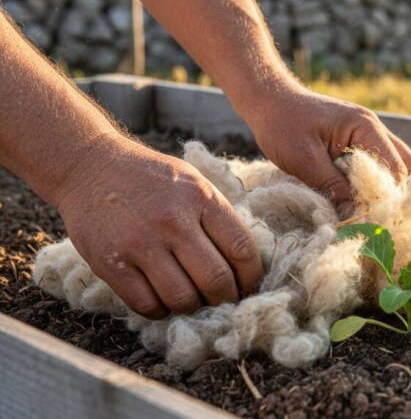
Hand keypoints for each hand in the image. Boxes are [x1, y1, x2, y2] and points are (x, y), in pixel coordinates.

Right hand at [53, 135, 262, 318]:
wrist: (90, 167)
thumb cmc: (151, 179)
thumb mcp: (194, 183)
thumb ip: (219, 218)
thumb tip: (247, 264)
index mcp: (201, 198)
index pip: (242, 249)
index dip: (252, 277)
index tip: (249, 286)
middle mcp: (173, 221)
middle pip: (216, 280)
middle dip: (227, 299)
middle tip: (224, 302)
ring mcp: (140, 244)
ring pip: (183, 299)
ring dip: (194, 308)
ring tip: (194, 301)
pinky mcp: (110, 263)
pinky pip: (146, 305)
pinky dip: (161, 311)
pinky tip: (163, 300)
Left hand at [238, 75, 410, 215]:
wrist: (268, 99)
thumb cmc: (282, 123)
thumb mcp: (304, 159)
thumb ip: (332, 187)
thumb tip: (354, 217)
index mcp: (366, 128)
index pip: (396, 170)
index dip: (392, 199)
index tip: (383, 225)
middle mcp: (375, 131)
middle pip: (406, 168)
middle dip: (400, 197)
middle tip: (390, 225)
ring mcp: (368, 137)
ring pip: (395, 169)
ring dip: (388, 193)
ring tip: (380, 220)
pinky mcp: (357, 145)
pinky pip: (377, 168)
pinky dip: (375, 188)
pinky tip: (366, 207)